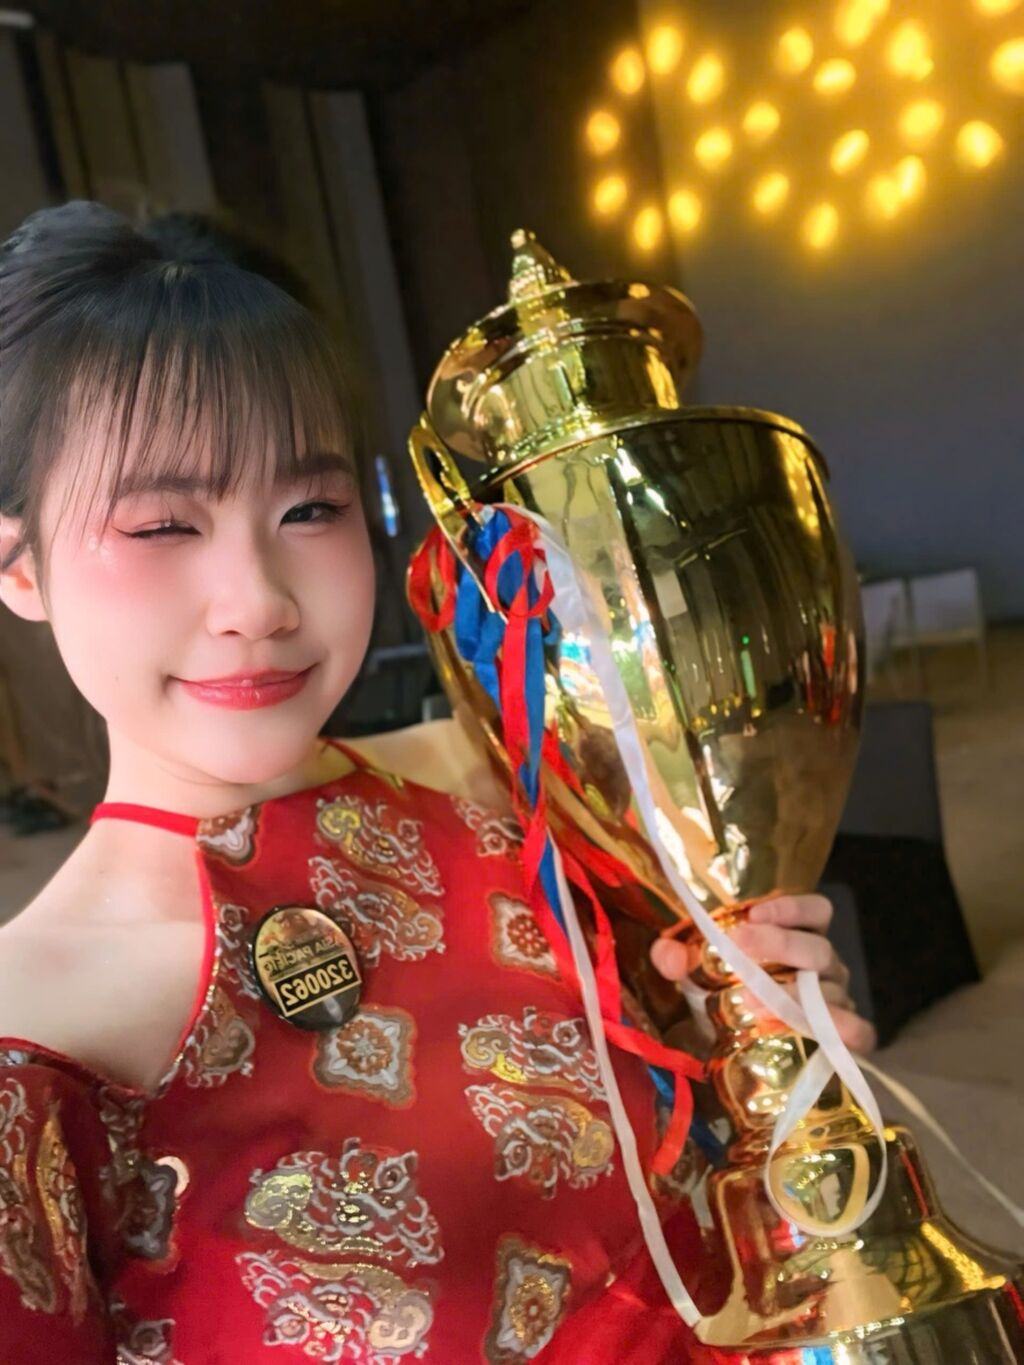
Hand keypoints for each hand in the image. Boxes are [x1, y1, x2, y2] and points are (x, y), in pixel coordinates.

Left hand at [649, 893, 877, 1054]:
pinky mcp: (847, 1040)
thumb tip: (666, 954)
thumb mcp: (700, 979)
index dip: (792, 907)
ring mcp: (839, 1002)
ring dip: (791, 992)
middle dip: (780, 943)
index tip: (755, 913)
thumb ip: (679, 961)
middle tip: (740, 945)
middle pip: (817, 947)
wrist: (750, 1062)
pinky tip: (816, 1030)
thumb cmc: (732, 1003)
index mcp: (798, 942)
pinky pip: (858, 1031)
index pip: (815, 911)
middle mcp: (824, 968)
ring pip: (830, 989)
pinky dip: (842, 1028)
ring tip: (751, 1000)